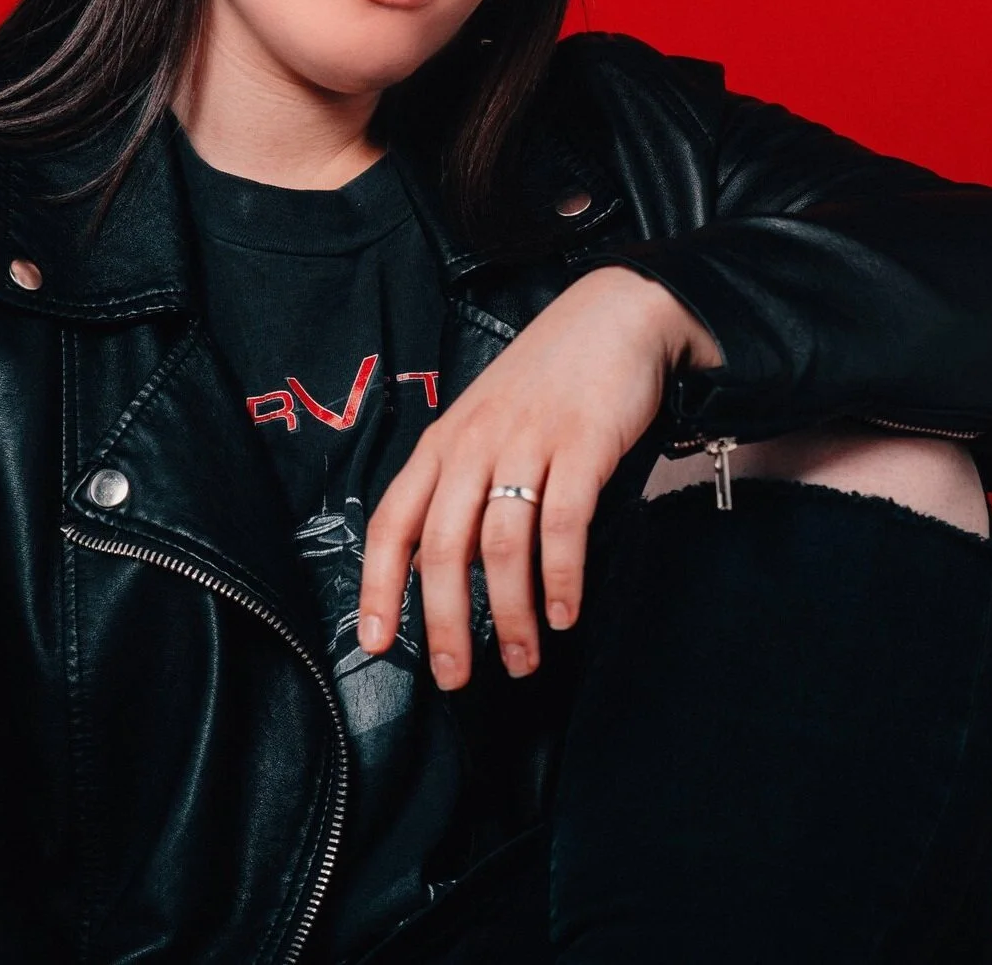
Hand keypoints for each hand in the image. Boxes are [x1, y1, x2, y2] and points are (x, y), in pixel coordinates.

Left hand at [355, 265, 721, 689]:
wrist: (616, 315)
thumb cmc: (549, 381)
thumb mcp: (487, 425)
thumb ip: (464, 489)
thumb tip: (447, 572)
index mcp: (442, 444)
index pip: (392, 522)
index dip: (377, 586)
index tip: (376, 643)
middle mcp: (474, 444)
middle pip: (443, 548)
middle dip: (445, 622)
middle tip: (456, 677)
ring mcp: (526, 442)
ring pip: (502, 545)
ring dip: (510, 613)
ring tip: (522, 659)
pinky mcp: (581, 443)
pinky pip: (563, 522)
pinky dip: (561, 576)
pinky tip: (564, 613)